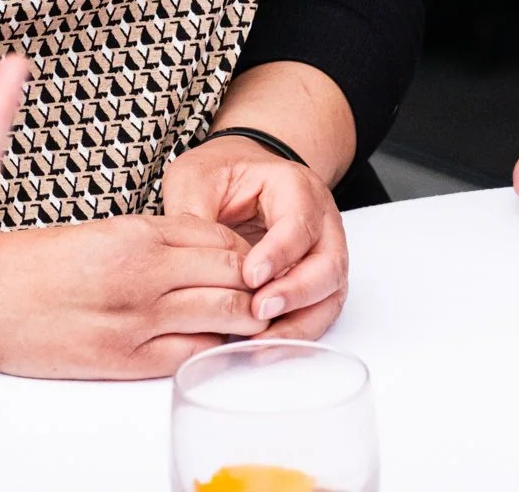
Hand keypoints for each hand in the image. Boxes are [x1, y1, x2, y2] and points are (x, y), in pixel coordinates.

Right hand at [0, 212, 261, 378]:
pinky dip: (213, 347)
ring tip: (250, 316)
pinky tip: (215, 342)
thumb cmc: (25, 266)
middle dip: (255, 280)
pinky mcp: (125, 361)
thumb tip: (194, 252)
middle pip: (231, 273)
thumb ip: (146, 241)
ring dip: (245, 316)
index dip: (242, 247)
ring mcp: (137, 322)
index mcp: (131, 235)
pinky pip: (193, 354)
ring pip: (224, 314)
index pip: (217, 236)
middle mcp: (141, 275)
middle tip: (264, 287)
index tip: (247, 256)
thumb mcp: (93, 233)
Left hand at [160, 136, 347, 338]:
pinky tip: (266, 345)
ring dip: (299, 322)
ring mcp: (325, 253)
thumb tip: (189, 258)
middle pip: (327, 265)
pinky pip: (318, 311)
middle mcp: (322, 222)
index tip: (250, 277)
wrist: (243, 173)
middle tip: (257, 312)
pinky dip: (296, 331)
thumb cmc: (222, 173)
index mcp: (296, 187)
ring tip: (261, 342)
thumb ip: (194, 213)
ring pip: (329, 295)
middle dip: (295, 294)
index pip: (299, 223)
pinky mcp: (318, 281)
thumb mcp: (198, 178)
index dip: (278, 254)